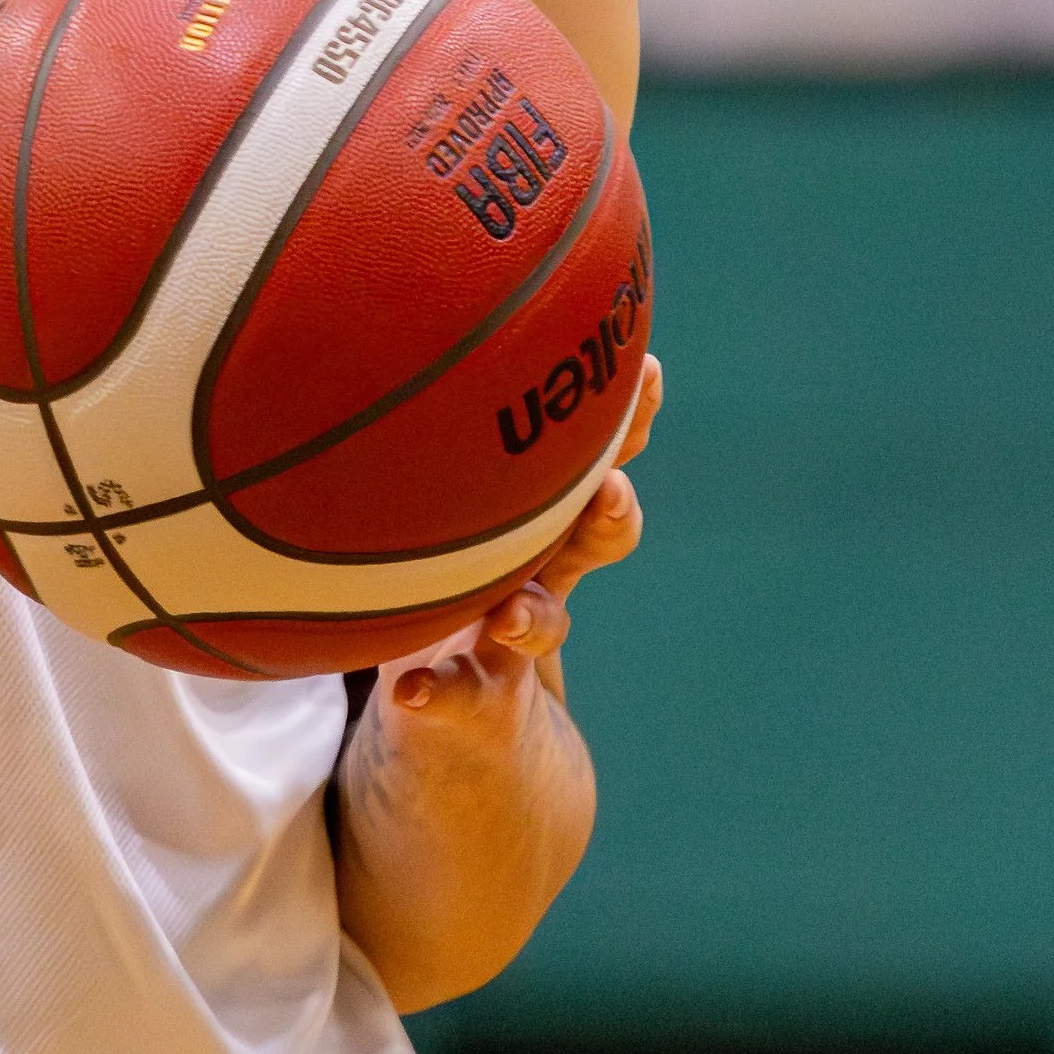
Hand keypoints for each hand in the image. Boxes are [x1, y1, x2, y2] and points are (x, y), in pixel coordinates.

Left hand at [385, 351, 660, 722]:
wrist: (467, 743)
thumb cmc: (444, 595)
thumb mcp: (444, 509)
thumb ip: (432, 435)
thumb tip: (406, 310)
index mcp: (538, 516)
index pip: (594, 458)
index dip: (626, 418)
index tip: (646, 370)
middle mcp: (539, 572)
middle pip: (596, 537)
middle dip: (609, 512)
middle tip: (611, 491)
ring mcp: (509, 642)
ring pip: (542, 623)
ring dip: (535, 615)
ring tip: (511, 615)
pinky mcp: (470, 703)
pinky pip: (457, 698)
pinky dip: (436, 694)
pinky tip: (409, 692)